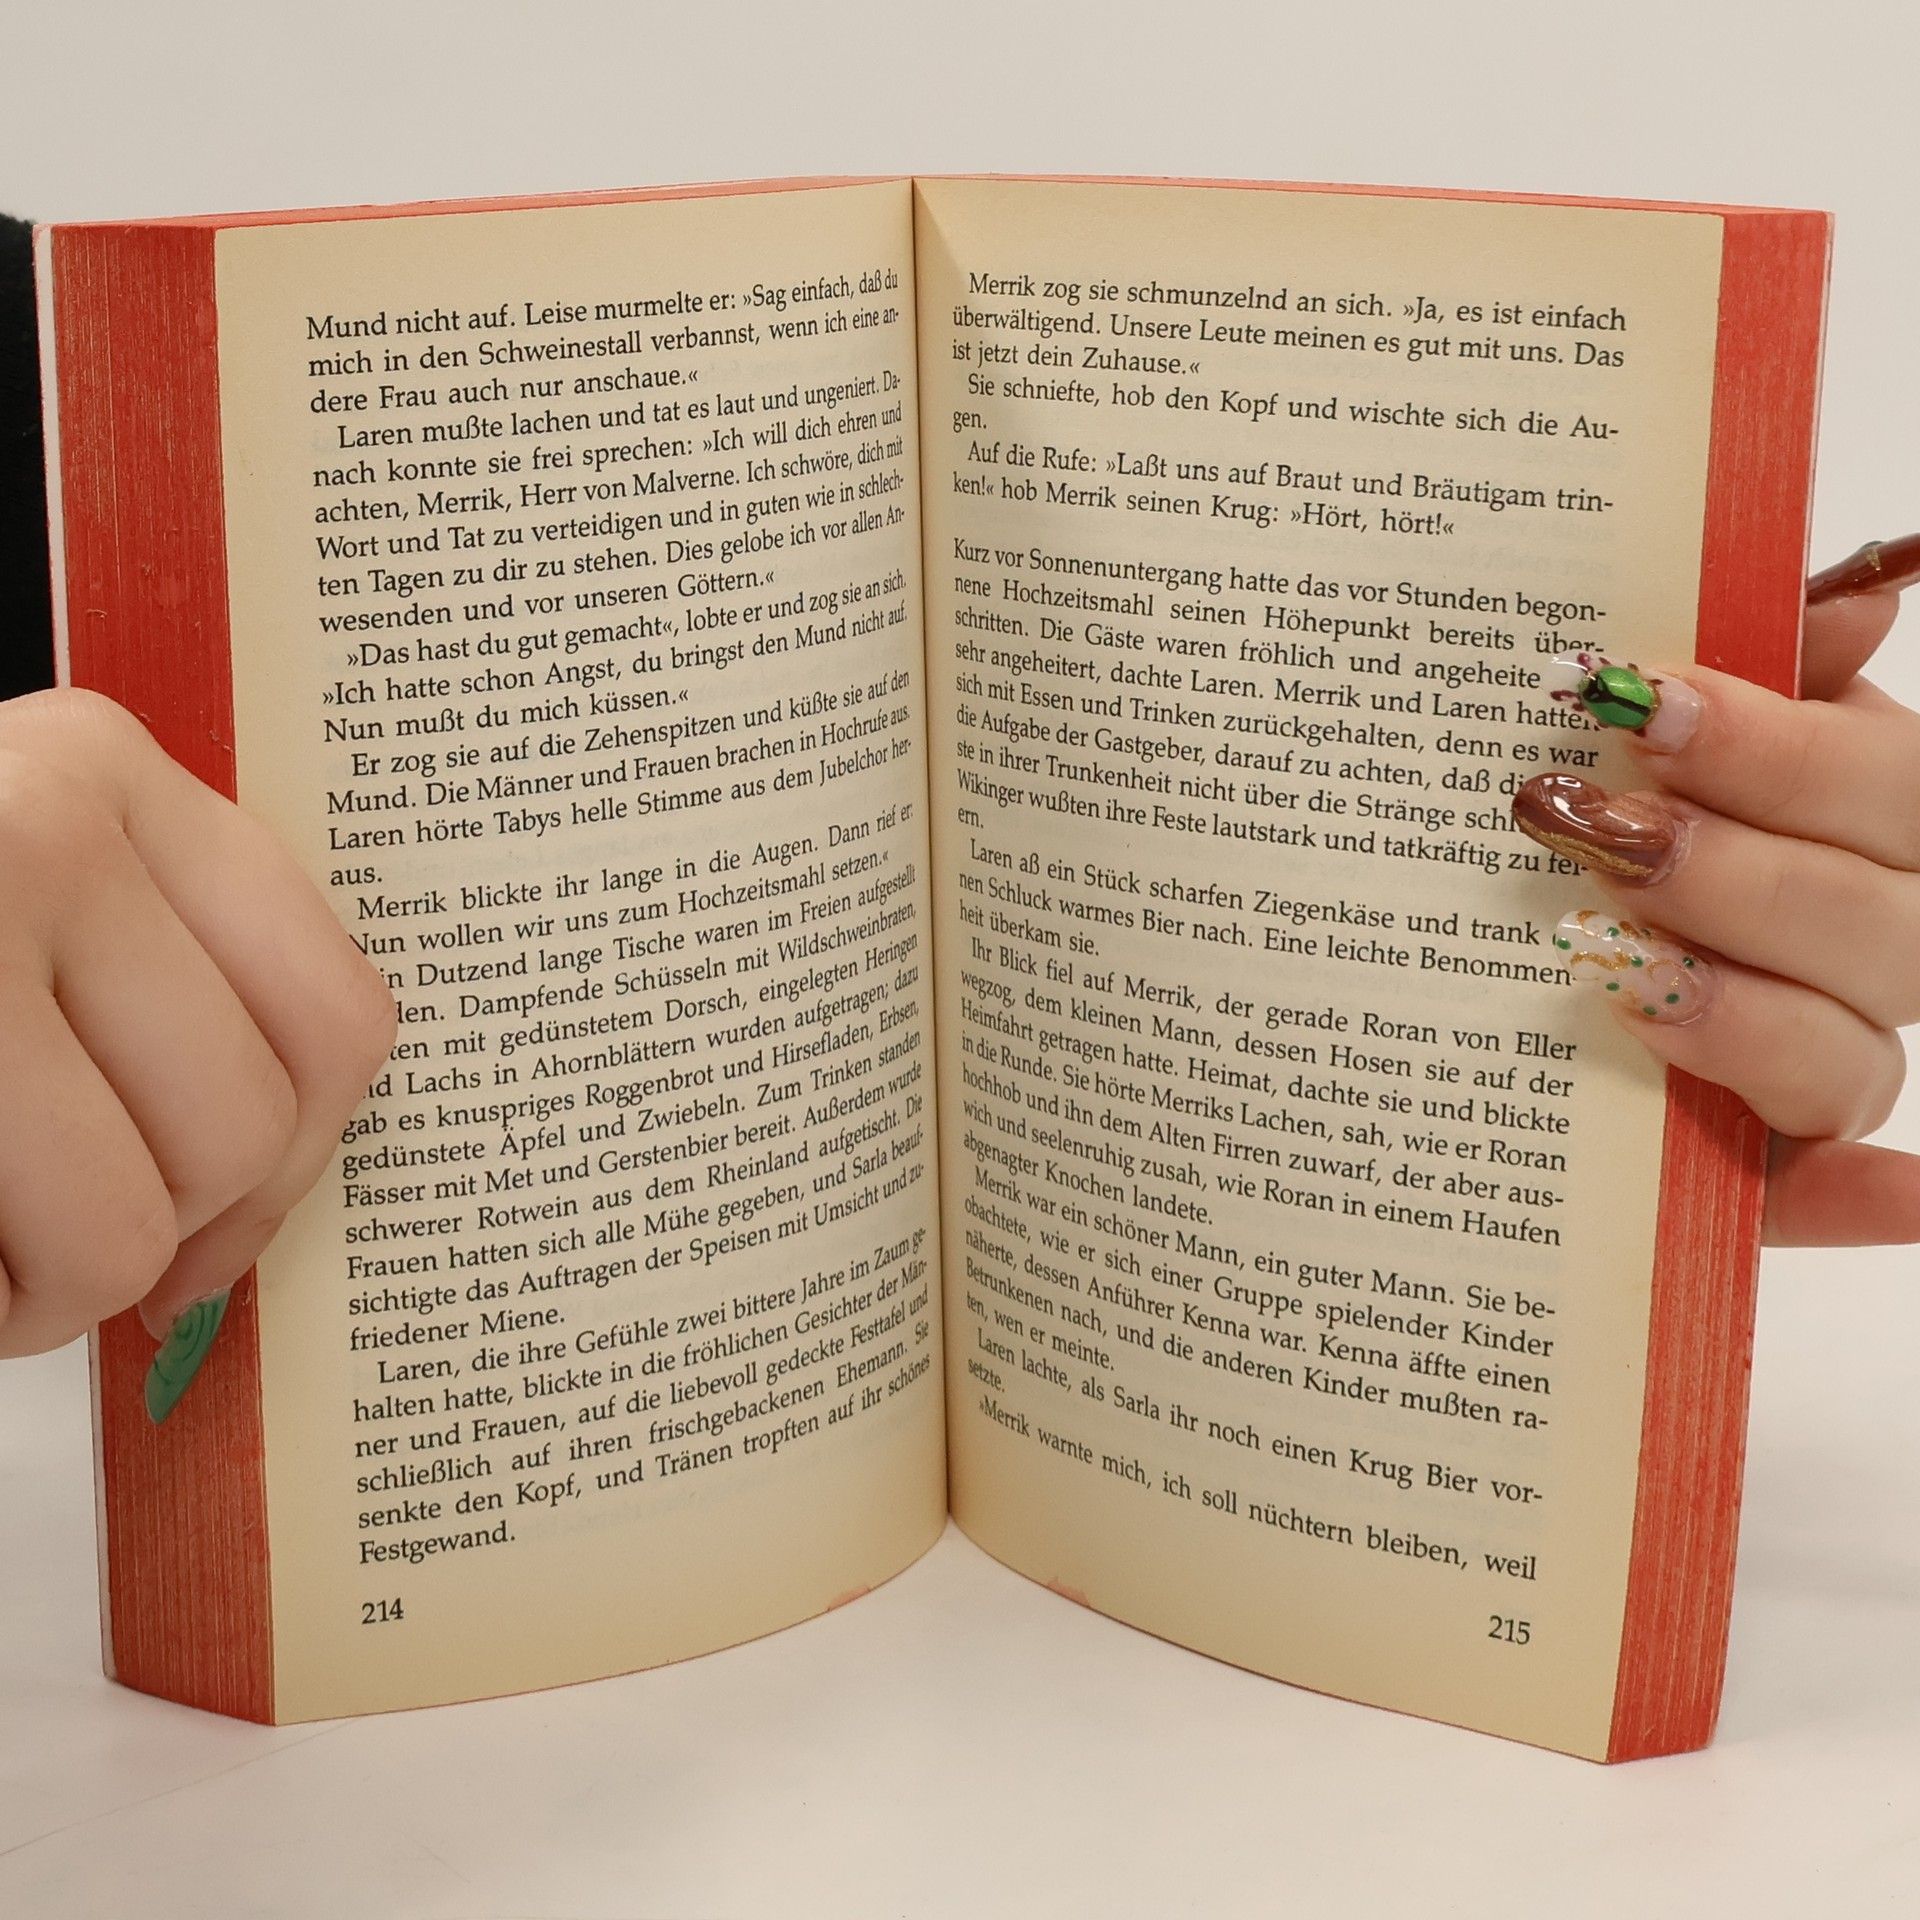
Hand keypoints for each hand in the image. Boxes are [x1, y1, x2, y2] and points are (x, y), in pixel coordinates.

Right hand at [0, 690, 396, 1376]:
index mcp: (112, 781)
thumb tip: (277, 1171)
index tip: (230, 1222)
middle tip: (64, 1255)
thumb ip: (149, 978)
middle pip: (248, 1125)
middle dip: (164, 1239)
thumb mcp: (19, 903)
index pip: (335, 1011)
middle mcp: (47, 831)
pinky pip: (16, 1272)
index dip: (299, 1161)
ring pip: (128, 1222)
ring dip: (51, 1292)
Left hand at [1512, 537, 1919, 1246]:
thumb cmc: (1582, 804)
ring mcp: (1812, 1062)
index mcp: (1856, 821)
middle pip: (1886, 928)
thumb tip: (1861, 592)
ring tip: (1615, 969)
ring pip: (1856, 1057)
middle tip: (1599, 837)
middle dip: (1739, 875)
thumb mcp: (1650, 723)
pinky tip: (1888, 1191)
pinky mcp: (1759, 1168)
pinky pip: (1834, 1194)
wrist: (1453, 935)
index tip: (1642, 706)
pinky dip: (1868, 1199)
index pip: (1894, 790)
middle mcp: (1860, 944)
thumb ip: (1755, 659)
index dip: (1782, 751)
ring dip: (1750, 1015)